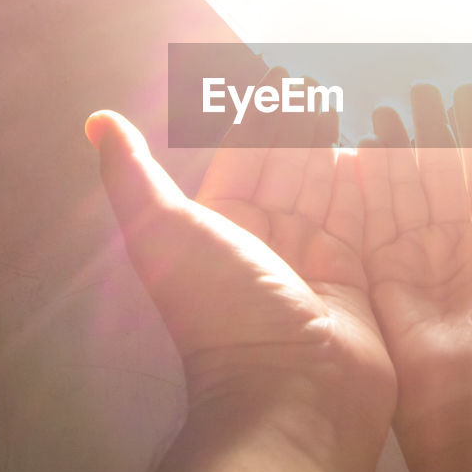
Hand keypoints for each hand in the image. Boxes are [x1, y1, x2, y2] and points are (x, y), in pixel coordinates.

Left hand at [86, 67, 394, 438]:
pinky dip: (366, 187)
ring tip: (349, 107)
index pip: (241, 160)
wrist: (291, 391)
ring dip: (334, 150)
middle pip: (285, 171)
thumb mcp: (165, 230)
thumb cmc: (223, 308)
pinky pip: (361, 220)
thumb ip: (134, 174)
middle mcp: (262, 244)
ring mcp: (310, 262)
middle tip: (320, 84)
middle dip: (300, 128)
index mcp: (215, 230)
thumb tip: (97, 120)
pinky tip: (375, 154)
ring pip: (324, 191)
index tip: (278, 80)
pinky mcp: (353, 279)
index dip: (258, 120)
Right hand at [355, 83, 471, 448]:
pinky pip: (370, 228)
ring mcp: (419, 269)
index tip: (465, 93)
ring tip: (379, 108)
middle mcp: (458, 253)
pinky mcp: (384, 286)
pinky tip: (356, 151)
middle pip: (439, 177)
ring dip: (391, 151)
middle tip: (415, 88)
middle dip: (427, 131)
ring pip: (402, 195)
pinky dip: (363, 190)